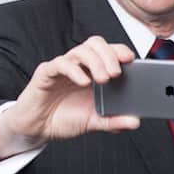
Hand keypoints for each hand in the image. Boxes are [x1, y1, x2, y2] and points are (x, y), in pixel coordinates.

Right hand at [0, 36, 138, 159]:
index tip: (131, 60)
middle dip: (109, 54)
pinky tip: (84, 82)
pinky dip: (74, 71)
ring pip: (80, 50)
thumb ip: (114, 121)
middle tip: (116, 74)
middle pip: (95, 44)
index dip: (120, 51)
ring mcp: (63, 68)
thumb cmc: (65, 118)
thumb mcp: (94, 122)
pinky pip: (60, 64)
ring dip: (95, 62)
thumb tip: (135, 122)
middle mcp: (79, 66)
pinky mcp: (46, 73)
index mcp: (93, 72)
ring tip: (103, 80)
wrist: (38, 128)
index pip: (109, 51)